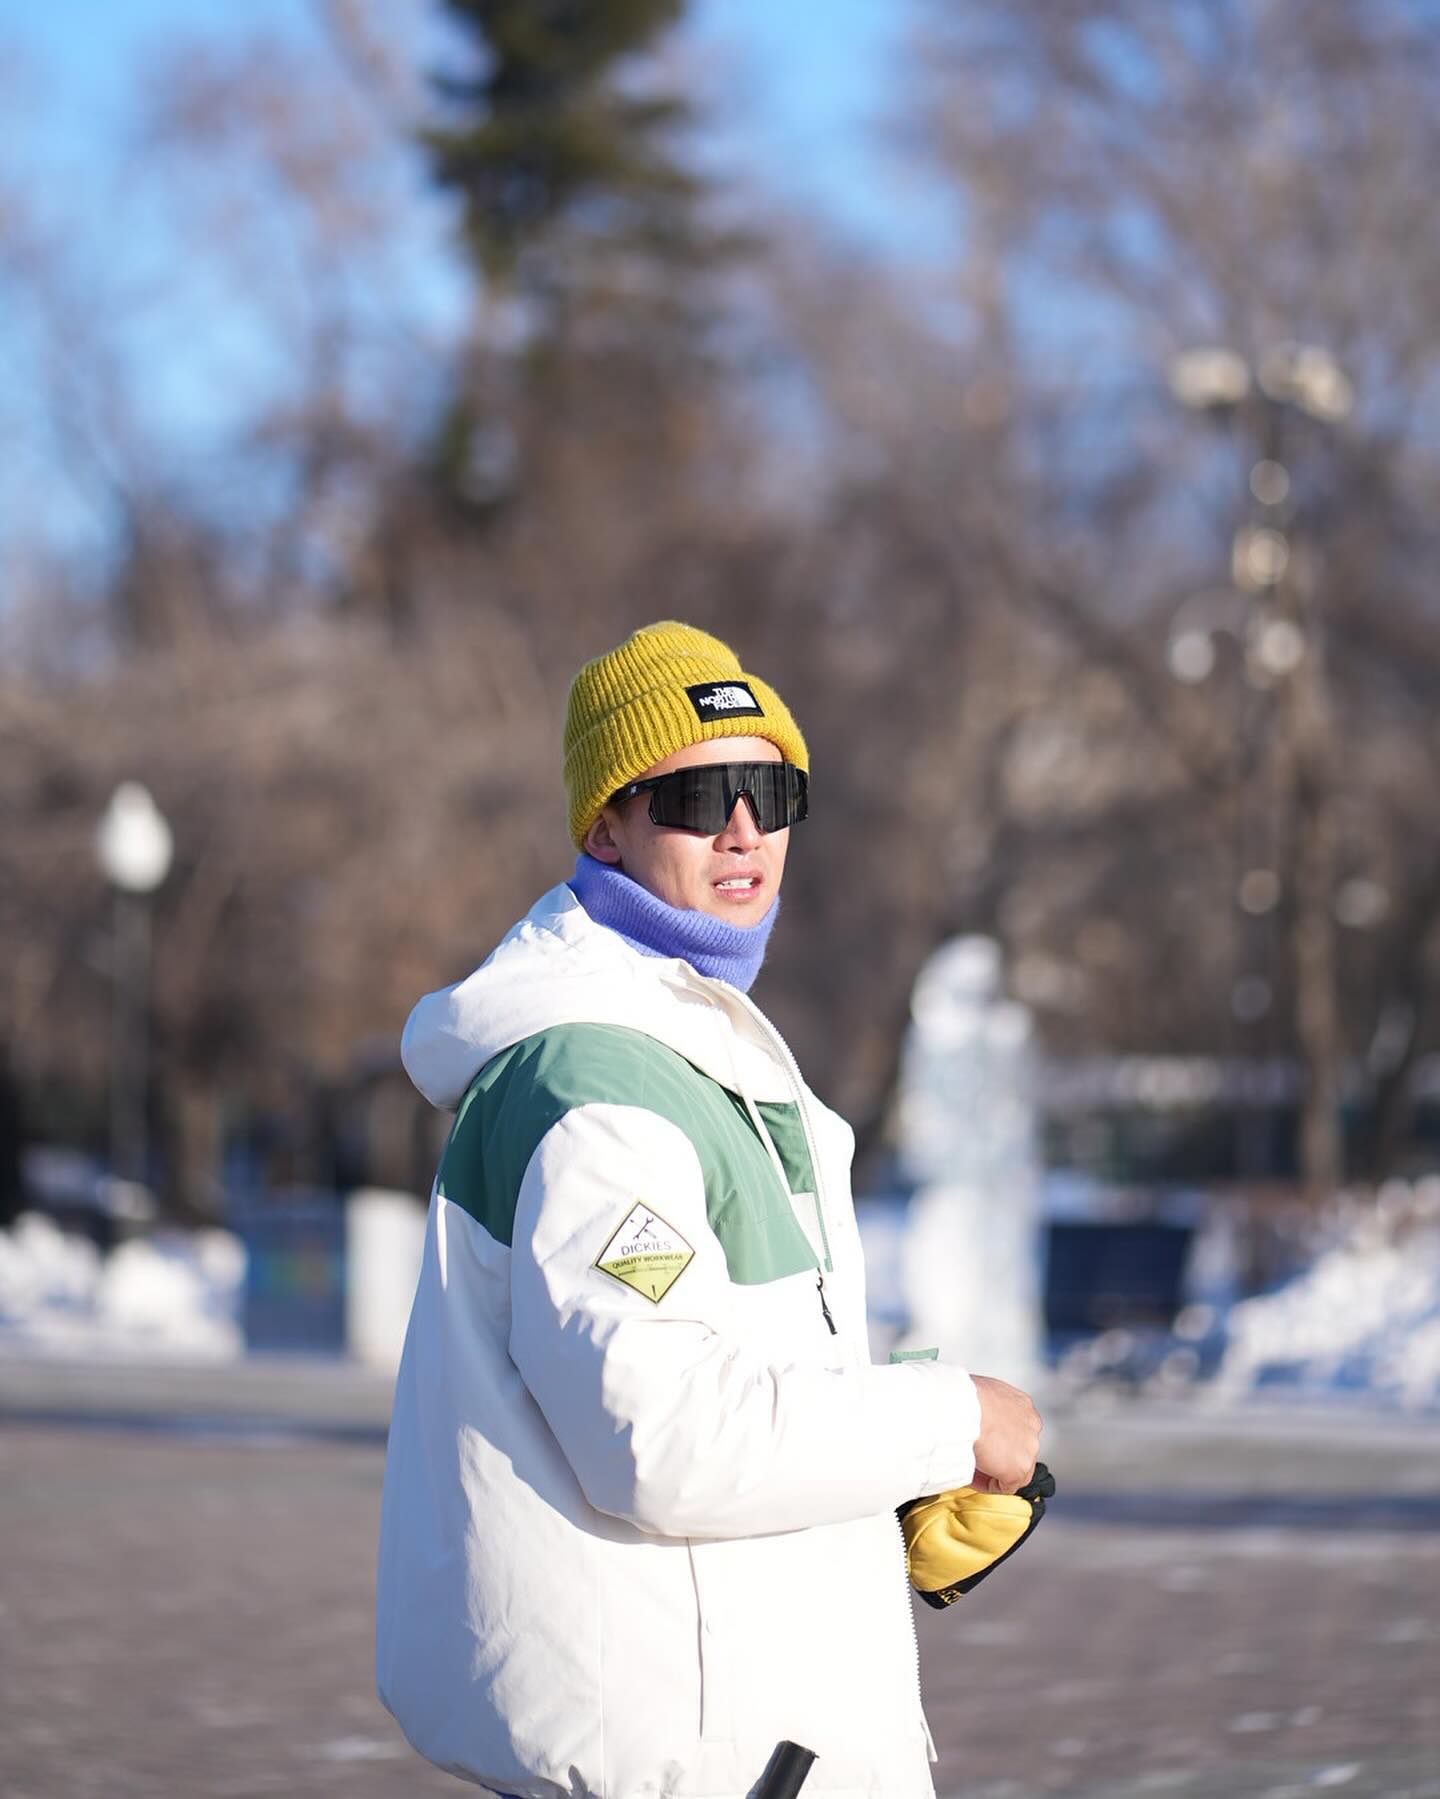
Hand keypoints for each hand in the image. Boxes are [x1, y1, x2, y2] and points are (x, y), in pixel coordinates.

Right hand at [970, 1374, 1041, 1495]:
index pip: (1016, 1428)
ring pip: (1014, 1468)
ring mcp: (1029, 1449)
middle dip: (998, 1455)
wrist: (966, 1408)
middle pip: (1018, 1449)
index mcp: (1022, 1405)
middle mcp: (1031, 1426)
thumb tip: (971, 1416)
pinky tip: (972, 1477)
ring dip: (994, 1471)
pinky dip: (988, 1485)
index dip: (998, 1439)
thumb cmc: (965, 1397)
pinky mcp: (1019, 1470)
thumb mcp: (980, 1393)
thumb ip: (985, 1407)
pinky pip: (1005, 1486)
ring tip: (971, 1468)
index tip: (982, 1443)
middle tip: (976, 1457)